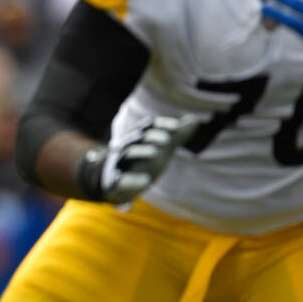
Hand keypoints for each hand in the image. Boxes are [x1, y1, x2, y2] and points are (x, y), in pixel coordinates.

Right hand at [79, 115, 198, 203]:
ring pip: (127, 153)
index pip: (148, 127)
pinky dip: (131, 180)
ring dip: (140, 151)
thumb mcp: (159, 148)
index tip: (176, 127)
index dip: (161, 125)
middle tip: (167, 139)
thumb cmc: (138, 161)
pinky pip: (120, 180)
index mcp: (137, 139)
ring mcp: (119, 164)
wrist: (107, 179)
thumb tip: (195, 120)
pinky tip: (145, 181)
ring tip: (155, 152)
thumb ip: (175, 135)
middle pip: (138, 137)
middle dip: (151, 136)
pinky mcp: (113, 182)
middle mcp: (127, 147)